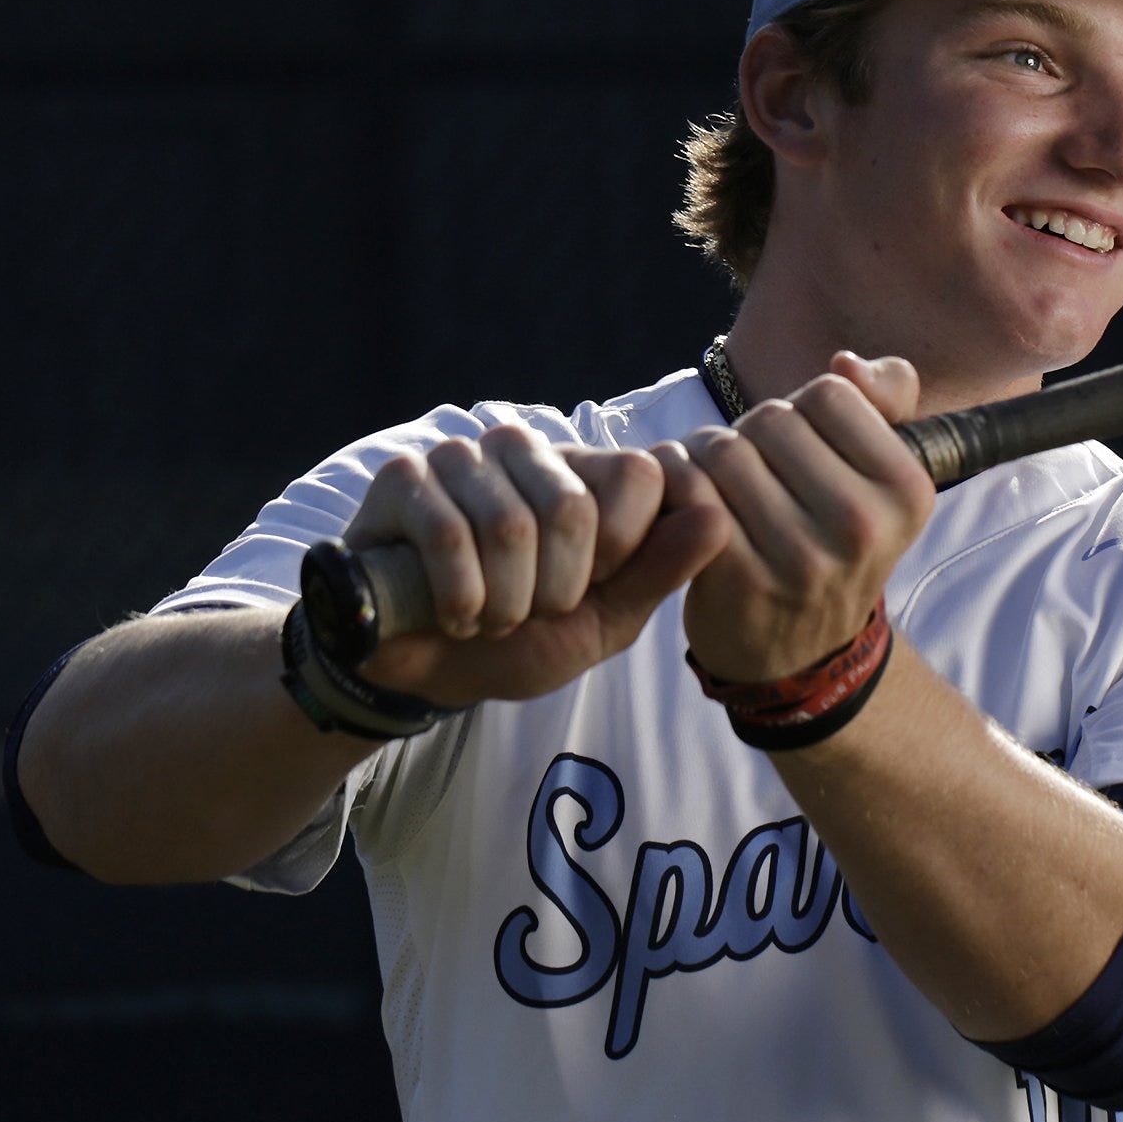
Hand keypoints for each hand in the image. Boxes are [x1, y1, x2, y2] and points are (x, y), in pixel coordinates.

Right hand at [346, 426, 728, 706]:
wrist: (434, 672)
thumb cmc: (524, 640)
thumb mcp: (606, 619)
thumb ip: (661, 571)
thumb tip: (719, 516)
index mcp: (587, 473)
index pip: (642, 474)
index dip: (622, 553)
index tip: (589, 590)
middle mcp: (528, 449)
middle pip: (573, 508)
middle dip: (554, 592)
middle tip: (528, 612)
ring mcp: (462, 457)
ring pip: (509, 525)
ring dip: (502, 603)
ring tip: (489, 616)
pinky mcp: (403, 477)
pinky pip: (446, 533)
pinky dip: (458, 597)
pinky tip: (451, 614)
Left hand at [662, 354, 936, 682]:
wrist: (801, 654)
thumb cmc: (833, 541)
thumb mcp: (882, 475)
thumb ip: (885, 398)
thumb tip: (846, 365)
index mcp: (908, 489)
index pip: (829, 394)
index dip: (802, 414)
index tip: (799, 454)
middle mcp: (862, 525)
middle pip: (771, 418)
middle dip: (750, 434)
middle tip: (751, 474)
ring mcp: (802, 557)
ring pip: (724, 450)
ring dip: (705, 458)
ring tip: (716, 488)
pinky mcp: (742, 579)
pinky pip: (689, 491)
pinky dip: (674, 484)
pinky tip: (680, 502)